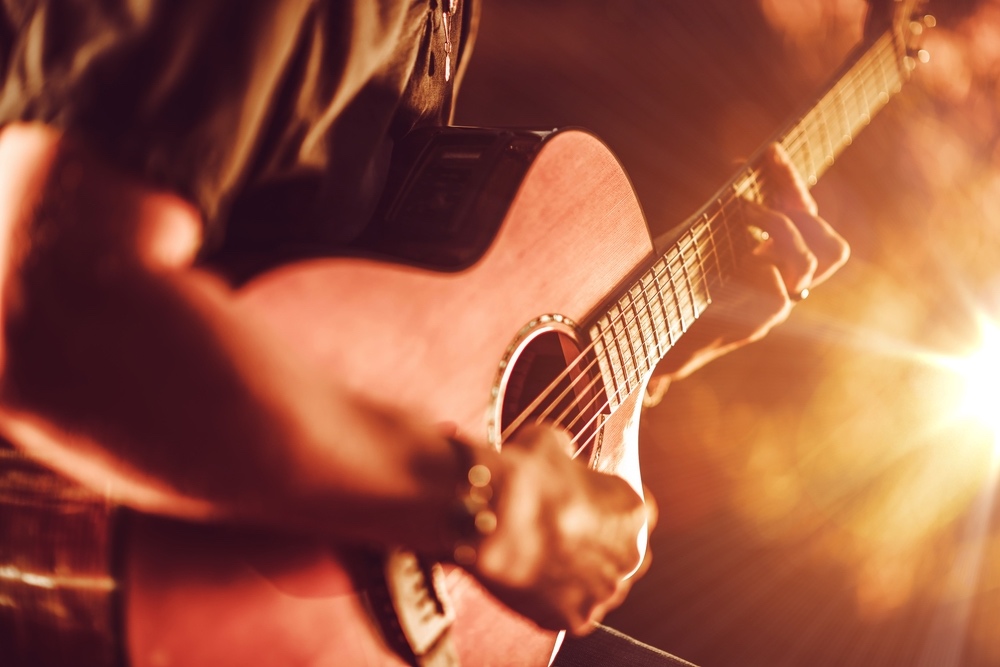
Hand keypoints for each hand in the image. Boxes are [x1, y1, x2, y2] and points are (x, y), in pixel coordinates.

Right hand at [471, 425, 651, 634]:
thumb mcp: (549, 442)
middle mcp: (631, 555)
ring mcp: (604, 592)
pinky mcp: (576, 620)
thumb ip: (565, 454)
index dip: (601, 507)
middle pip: (618, 553)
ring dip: (575, 575)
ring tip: (540, 559)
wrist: (492, 519)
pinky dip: (551, 599)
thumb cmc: (524, 475)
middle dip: (594, 546)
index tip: (579, 504)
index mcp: (635, 510)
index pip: (630, 511)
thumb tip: (561, 453)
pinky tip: (528, 580)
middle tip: (559, 535)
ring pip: (595, 586)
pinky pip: (568, 610)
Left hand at [652, 143, 849, 381]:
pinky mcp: (761, 320)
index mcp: (777, 264)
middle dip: (797, 206)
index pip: (810, 222)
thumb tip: (737, 164)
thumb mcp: (704, 236)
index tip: (771, 151)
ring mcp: (776, 306)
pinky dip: (749, 260)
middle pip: (833, 249)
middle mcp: (785, 287)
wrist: (651, 330)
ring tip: (742, 212)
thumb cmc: (675, 280)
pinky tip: (723, 253)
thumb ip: (727, 209)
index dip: (792, 184)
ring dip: (778, 227)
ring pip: (810, 262)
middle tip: (756, 191)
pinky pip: (774, 286)